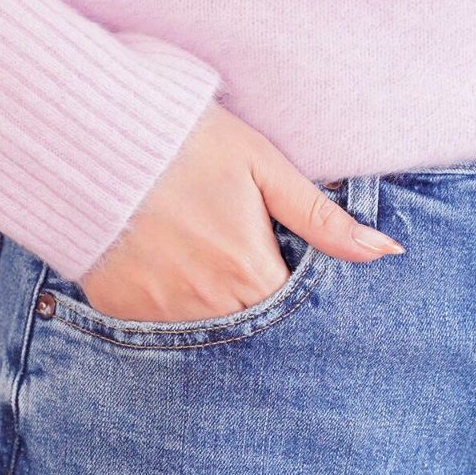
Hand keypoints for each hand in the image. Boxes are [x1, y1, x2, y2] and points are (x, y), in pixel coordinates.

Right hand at [79, 101, 403, 321]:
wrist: (90, 138)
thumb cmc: (186, 144)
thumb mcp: (263, 168)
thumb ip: (323, 220)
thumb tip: (385, 252)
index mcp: (250, 271)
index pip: (293, 316)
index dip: (298, 305)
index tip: (291, 288)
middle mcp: (210, 304)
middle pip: (254, 331)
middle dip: (260, 314)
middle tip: (245, 280)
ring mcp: (163, 315)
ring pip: (210, 336)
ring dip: (218, 316)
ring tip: (207, 277)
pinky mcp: (124, 313)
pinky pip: (161, 332)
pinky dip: (173, 315)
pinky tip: (168, 280)